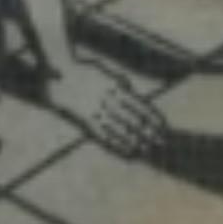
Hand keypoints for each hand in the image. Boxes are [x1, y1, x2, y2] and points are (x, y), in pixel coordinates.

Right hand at [48, 54, 166, 160]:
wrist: (59, 75)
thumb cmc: (82, 72)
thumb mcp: (105, 72)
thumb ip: (120, 82)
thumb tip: (132, 90)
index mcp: (116, 87)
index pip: (140, 105)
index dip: (153, 118)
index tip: (163, 126)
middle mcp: (109, 100)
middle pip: (133, 119)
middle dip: (148, 132)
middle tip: (160, 142)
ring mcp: (97, 112)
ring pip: (121, 130)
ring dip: (135, 141)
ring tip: (146, 150)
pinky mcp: (86, 121)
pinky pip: (104, 136)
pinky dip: (117, 146)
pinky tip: (126, 152)